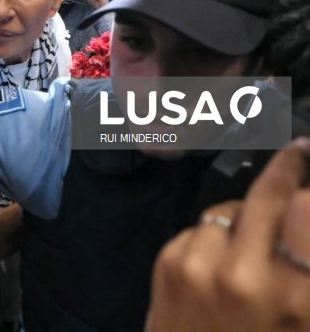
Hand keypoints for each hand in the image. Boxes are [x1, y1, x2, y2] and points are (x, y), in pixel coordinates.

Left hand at [146, 138, 309, 331]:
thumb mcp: (301, 319)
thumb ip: (304, 266)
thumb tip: (305, 208)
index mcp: (298, 296)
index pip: (306, 209)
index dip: (304, 180)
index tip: (308, 153)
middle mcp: (250, 275)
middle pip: (269, 194)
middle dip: (285, 168)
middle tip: (297, 151)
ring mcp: (202, 265)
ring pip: (229, 209)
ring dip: (241, 221)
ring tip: (244, 254)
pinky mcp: (169, 262)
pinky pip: (199, 227)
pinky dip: (210, 238)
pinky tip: (213, 269)